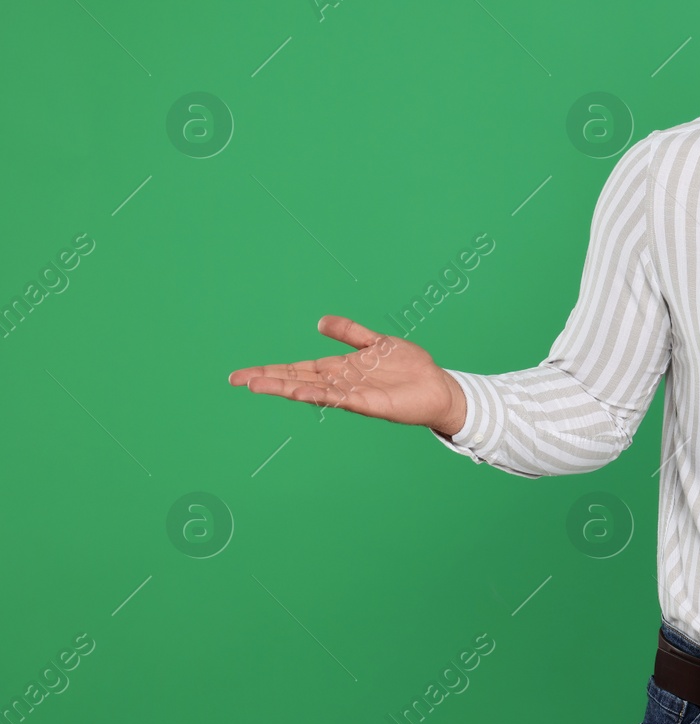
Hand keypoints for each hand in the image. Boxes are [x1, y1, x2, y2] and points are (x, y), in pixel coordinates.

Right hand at [228, 315, 466, 435]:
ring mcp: (353, 394)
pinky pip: (341, 399)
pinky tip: (302, 393)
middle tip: (236, 379)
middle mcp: (341, 383)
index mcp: (339, 369)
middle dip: (267, 379)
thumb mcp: (376, 342)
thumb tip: (320, 321)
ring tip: (257, 385)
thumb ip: (349, 332)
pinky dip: (321, 395)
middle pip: (297, 380)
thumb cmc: (409, 368)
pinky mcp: (370, 402)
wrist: (438, 386)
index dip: (270, 371)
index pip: (298, 370)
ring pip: (312, 390)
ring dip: (285, 388)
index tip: (241, 375)